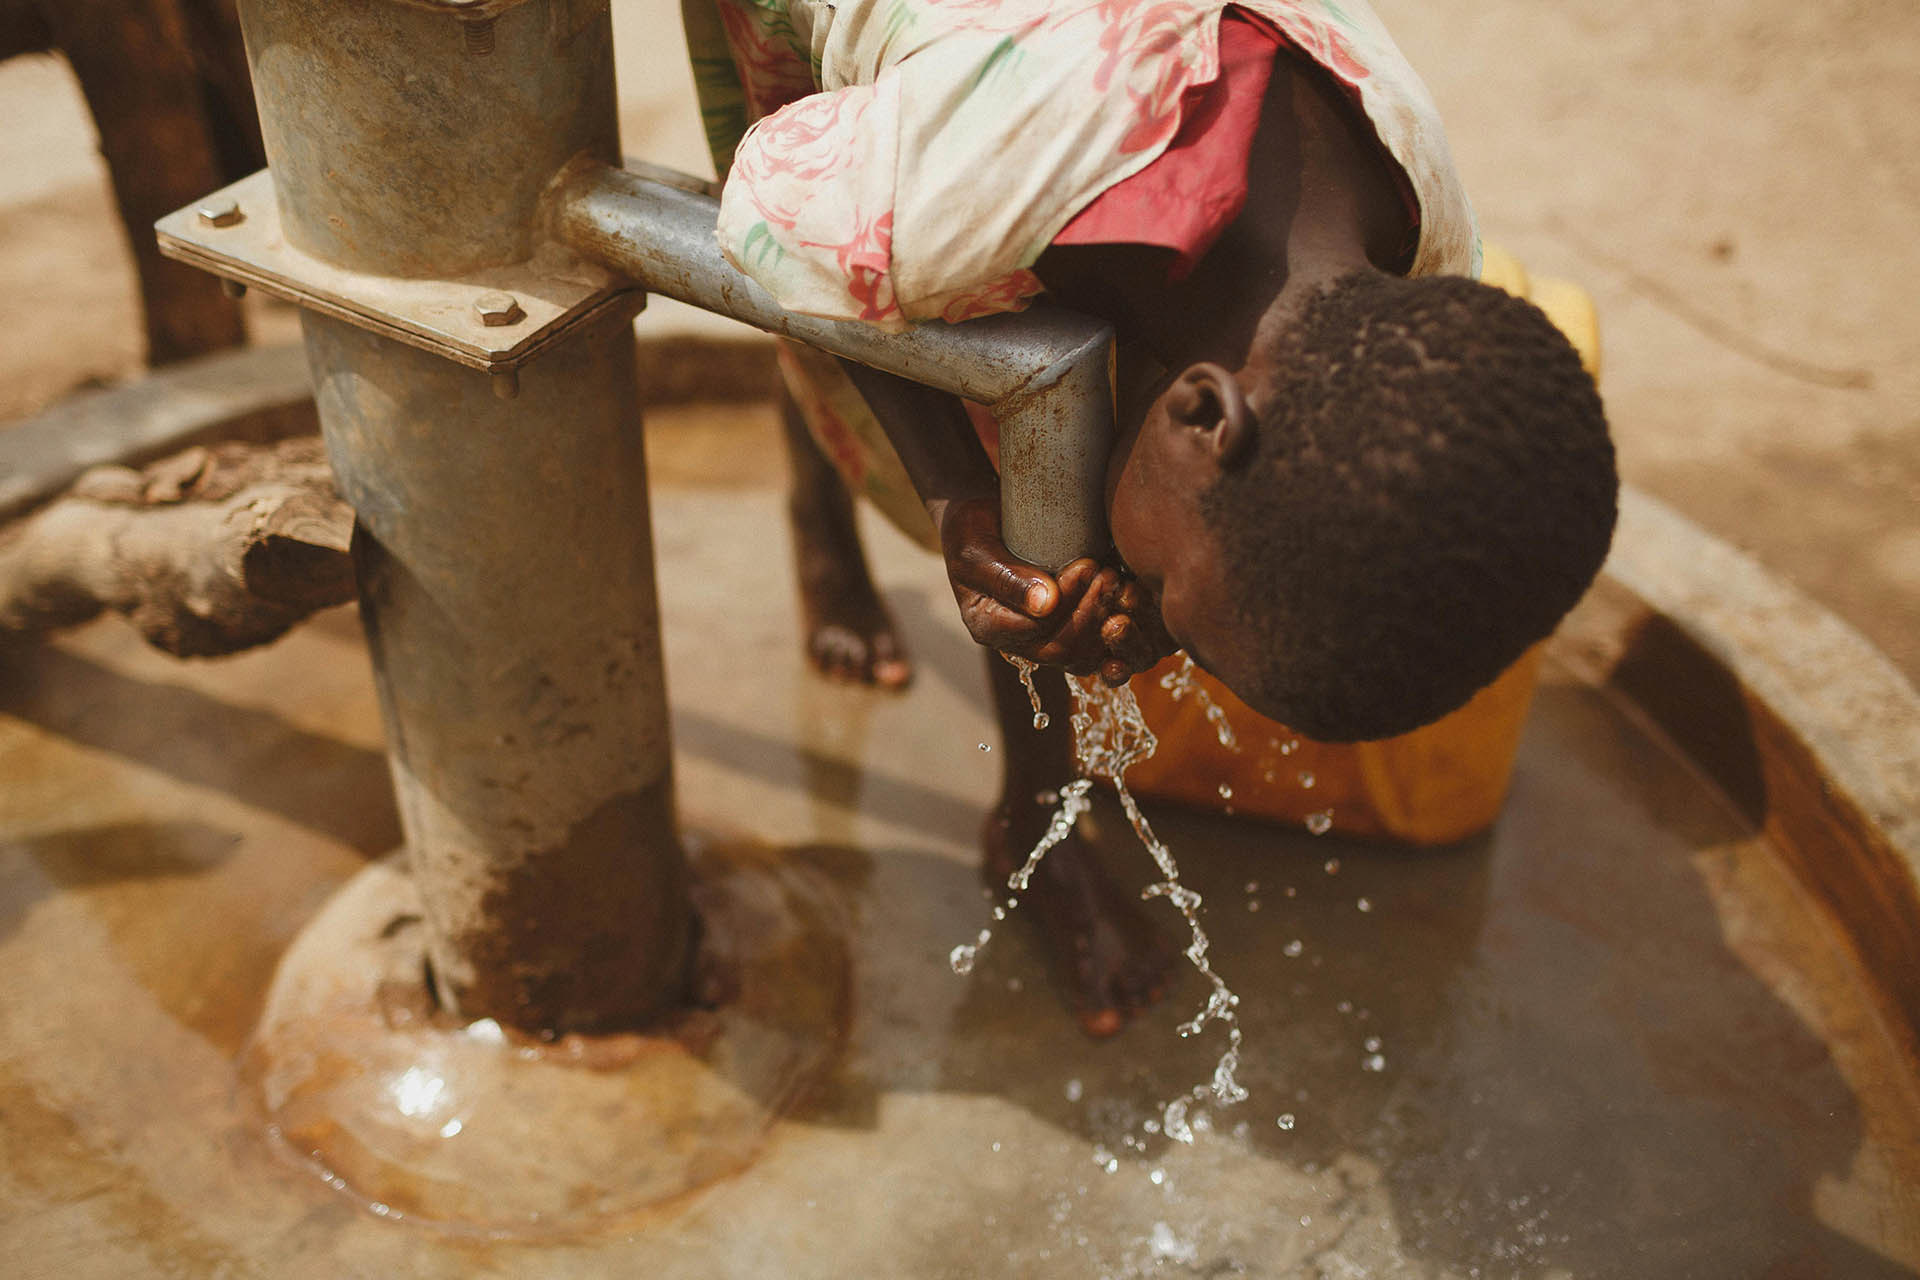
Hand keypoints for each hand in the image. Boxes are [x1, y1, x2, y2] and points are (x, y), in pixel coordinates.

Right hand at [932, 495, 1171, 681]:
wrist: (981, 523)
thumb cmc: (971, 532)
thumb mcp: (977, 550)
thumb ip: (1006, 577)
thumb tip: (1045, 605)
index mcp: (990, 627)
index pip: (1036, 632)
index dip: (1067, 603)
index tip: (1086, 565)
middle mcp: (1017, 641)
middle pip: (1062, 650)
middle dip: (1090, 613)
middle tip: (1108, 574)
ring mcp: (1042, 638)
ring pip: (1083, 655)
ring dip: (1105, 621)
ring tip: (1116, 581)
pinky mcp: (1064, 628)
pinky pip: (1094, 645)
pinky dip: (1113, 625)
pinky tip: (1126, 595)